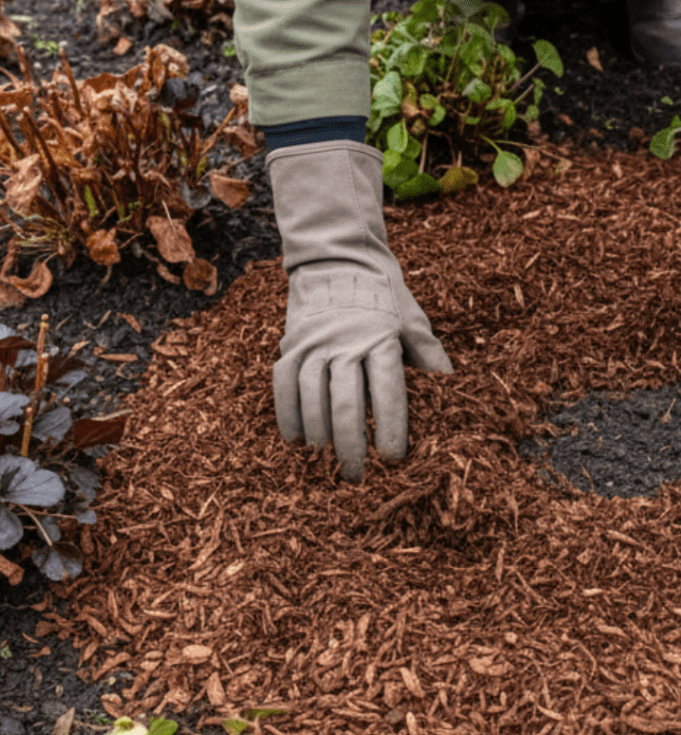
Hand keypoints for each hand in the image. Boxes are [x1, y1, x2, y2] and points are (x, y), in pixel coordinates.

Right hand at [274, 263, 452, 482]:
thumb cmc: (383, 296)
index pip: (387, 391)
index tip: (392, 458)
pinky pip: (283, 385)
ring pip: (311, 397)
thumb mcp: (412, 320)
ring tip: (326, 460)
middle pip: (345, 402)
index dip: (390, 427)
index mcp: (381, 338)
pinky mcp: (290, 345)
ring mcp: (313, 344)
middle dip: (351, 444)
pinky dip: (287, 414)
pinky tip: (296, 440)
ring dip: (318, 434)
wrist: (338, 259)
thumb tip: (451, 389)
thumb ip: (428, 356)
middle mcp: (345, 342)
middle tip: (356, 475)